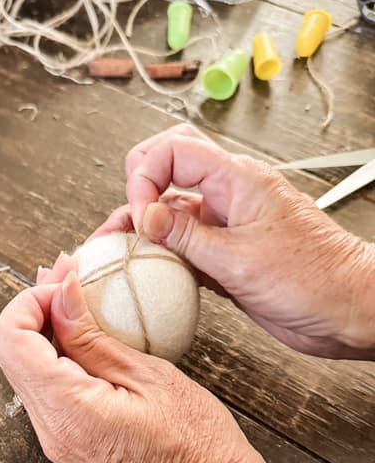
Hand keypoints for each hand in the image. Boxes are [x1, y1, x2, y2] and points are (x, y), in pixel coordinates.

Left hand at [0, 255, 314, 462]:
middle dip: (36, 308)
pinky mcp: (70, 442)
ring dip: (48, 330)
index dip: (28, 301)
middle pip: (11, 352)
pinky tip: (90, 336)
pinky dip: (60, 355)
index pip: (8, 340)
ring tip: (84, 300)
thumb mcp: (149, 376)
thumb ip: (92, 336)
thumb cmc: (198, 447)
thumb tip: (60, 293)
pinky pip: (48, 388)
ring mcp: (57, 441)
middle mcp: (50, 431)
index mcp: (66, 411)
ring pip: (27, 369)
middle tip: (73, 279)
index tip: (64, 283)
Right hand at [96, 124, 374, 358]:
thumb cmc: (315, 279)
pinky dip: (160, 255)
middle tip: (121, 223)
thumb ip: (186, 237)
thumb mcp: (239, 259)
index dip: (146, 178)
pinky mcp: (223, 254)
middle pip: (168, 167)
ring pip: (171, 210)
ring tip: (116, 250)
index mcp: (237, 180)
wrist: (345, 311)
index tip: (140, 218)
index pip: (174, 151)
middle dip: (137, 188)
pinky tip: (146, 271)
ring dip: (142, 227)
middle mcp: (227, 196)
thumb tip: (144, 216)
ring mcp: (224, 224)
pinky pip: (182, 245)